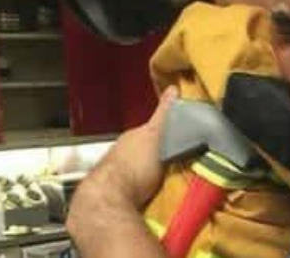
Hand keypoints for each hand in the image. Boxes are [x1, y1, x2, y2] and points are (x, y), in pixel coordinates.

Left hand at [67, 87, 177, 257]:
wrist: (111, 199)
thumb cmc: (133, 165)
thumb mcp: (156, 133)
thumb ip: (164, 113)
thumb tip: (173, 90)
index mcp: (130, 138)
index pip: (149, 130)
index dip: (163, 134)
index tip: (176, 138)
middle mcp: (120, 154)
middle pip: (143, 151)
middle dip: (157, 155)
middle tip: (177, 161)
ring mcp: (116, 175)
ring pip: (138, 170)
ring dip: (151, 174)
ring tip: (169, 179)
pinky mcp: (118, 196)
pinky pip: (136, 189)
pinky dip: (145, 190)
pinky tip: (155, 194)